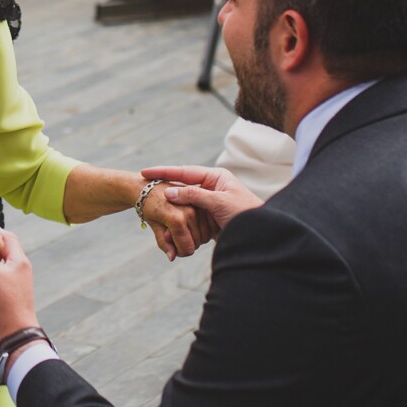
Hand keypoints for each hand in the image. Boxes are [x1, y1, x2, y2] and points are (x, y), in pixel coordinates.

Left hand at [138, 183, 204, 259]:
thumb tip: (171, 257)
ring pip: (204, 235)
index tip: (174, 252)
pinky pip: (207, 225)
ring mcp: (197, 207)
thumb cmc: (147, 205)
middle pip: (196, 242)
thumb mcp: (153, 224)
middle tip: (175, 242)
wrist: (148, 185)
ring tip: (181, 233)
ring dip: (195, 238)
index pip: (187, 247)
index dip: (182, 253)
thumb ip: (163, 241)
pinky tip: (190, 227)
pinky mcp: (201, 203)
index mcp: (176, 219)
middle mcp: (189, 212)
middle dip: (187, 246)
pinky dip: (201, 229)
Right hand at [140, 165, 262, 243]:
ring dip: (171, 204)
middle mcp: (212, 187)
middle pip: (183, 185)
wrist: (261, 235)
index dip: (164, 172)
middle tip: (144, 185)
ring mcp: (211, 203)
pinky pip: (190, 216)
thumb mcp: (218, 202)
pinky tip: (166, 219)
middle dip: (164, 186)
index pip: (185, 172)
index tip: (145, 172)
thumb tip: (169, 192)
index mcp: (216, 177)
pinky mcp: (210, 218)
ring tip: (151, 203)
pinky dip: (179, 219)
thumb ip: (194, 195)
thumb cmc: (245, 214)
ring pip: (185, 202)